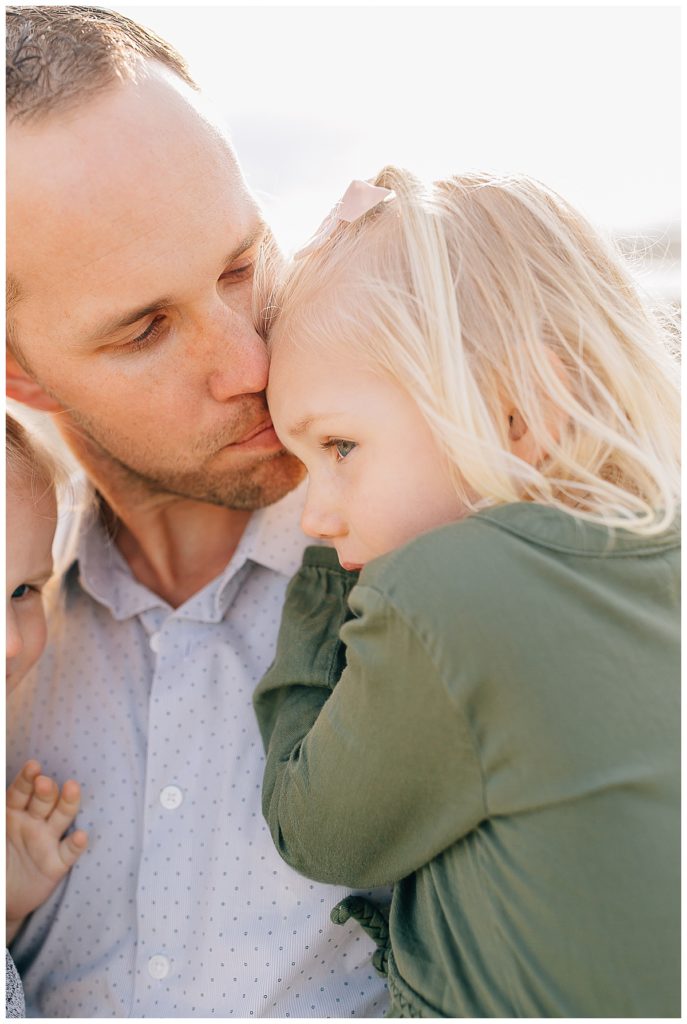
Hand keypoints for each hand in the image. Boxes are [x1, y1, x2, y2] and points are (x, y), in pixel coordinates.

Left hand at [6, 760, 87, 942]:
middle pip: (43, 800)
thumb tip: (0, 800)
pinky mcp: (57, 864)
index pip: (20, 792)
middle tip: (44, 782)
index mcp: (13, 813)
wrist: (4, 897)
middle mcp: (33, 822)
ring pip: (61, 818)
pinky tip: (81, 835)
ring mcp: (47, 841)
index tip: (33, 767)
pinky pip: (68, 852)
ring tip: (72, 788)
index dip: (26, 779)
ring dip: (67, 803)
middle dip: (45, 790)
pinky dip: (76, 844)